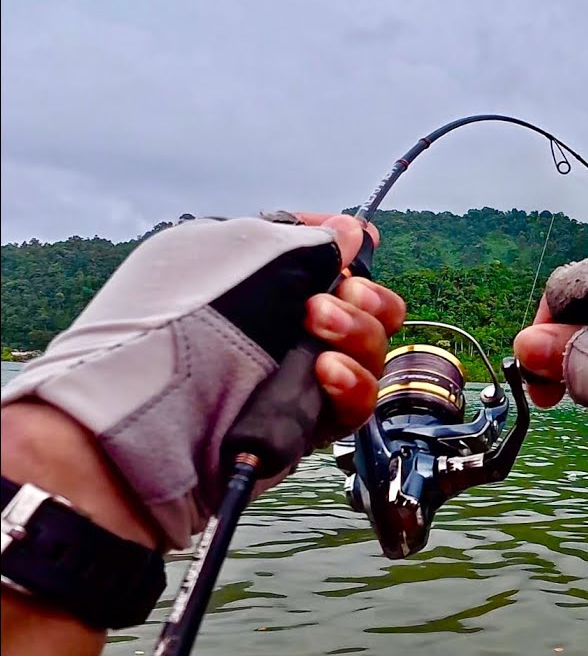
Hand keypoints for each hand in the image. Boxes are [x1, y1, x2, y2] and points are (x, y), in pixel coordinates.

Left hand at [0, 211, 404, 549]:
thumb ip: (309, 240)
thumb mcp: (241, 253)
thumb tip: (353, 232)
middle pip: (368, 307)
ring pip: (370, 353)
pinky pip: (356, 403)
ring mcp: (298, 376)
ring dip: (357, 335)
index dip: (349, 252)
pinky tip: (327, 373)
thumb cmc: (180, 325)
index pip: (332, 259)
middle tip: (325, 303)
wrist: (147, 416)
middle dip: (364, 297)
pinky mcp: (308, 423)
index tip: (348, 250)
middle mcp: (285, 325)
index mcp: (263, 277)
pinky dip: (352, 383)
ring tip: (319, 332)